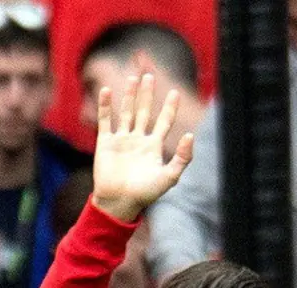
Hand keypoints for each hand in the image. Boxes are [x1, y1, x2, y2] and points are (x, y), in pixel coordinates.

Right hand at [91, 74, 193, 222]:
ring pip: (126, 112)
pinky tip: (107, 91)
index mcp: (153, 147)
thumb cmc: (146, 193)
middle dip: (147, 94)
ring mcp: (121, 140)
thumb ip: (182, 158)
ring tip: (133, 78)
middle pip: (144, 112)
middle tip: (150, 76)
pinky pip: (105, 121)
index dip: (170, 108)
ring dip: (129, 96)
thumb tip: (191, 136)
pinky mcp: (105, 143)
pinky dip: (105, 106)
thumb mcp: (169, 177)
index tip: (176, 92)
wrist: (120, 203)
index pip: (164, 122)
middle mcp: (138, 140)